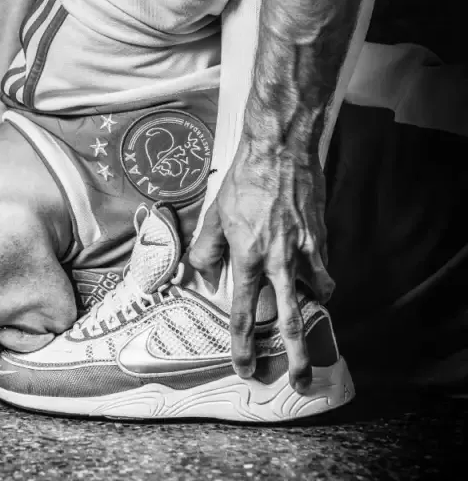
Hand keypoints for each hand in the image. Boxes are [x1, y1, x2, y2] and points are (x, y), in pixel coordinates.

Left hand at [190, 141, 334, 392]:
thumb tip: (206, 280)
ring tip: (308, 313)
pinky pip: (324, 271)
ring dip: (311, 309)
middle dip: (296, 355)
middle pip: (291, 320)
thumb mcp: (214, 217)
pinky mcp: (321, 238)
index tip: (245, 367)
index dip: (243, 344)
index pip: (243, 312)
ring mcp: (304, 250)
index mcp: (247, 258)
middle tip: (299, 380)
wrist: (279, 151)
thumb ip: (207, 253)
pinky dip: (319, 281)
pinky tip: (312, 279)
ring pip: (314, 294)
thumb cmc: (243, 182)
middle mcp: (277, 260)